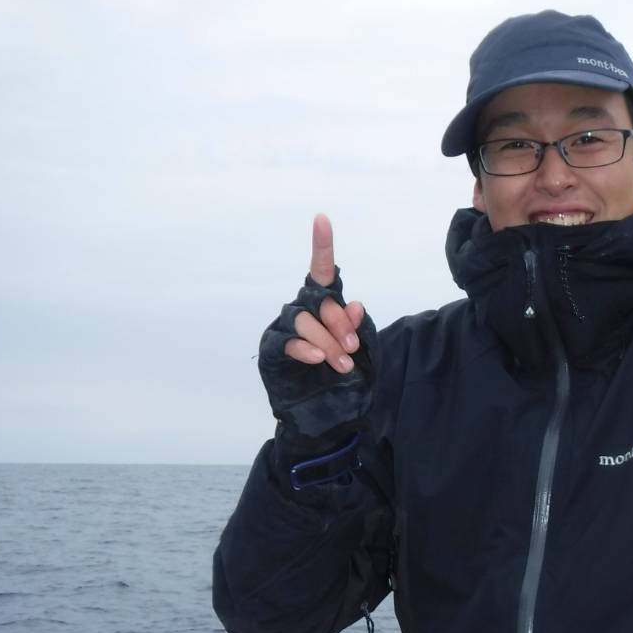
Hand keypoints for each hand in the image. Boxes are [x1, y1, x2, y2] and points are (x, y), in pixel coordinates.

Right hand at [284, 213, 368, 374]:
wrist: (328, 413)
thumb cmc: (344, 376)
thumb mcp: (360, 350)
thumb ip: (355, 327)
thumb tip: (354, 304)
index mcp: (324, 305)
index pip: (322, 272)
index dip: (322, 246)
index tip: (322, 219)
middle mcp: (303, 311)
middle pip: (319, 300)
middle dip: (339, 321)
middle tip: (353, 346)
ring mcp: (285, 329)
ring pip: (303, 321)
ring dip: (326, 341)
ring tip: (343, 364)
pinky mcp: (272, 349)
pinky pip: (287, 342)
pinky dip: (304, 349)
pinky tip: (316, 358)